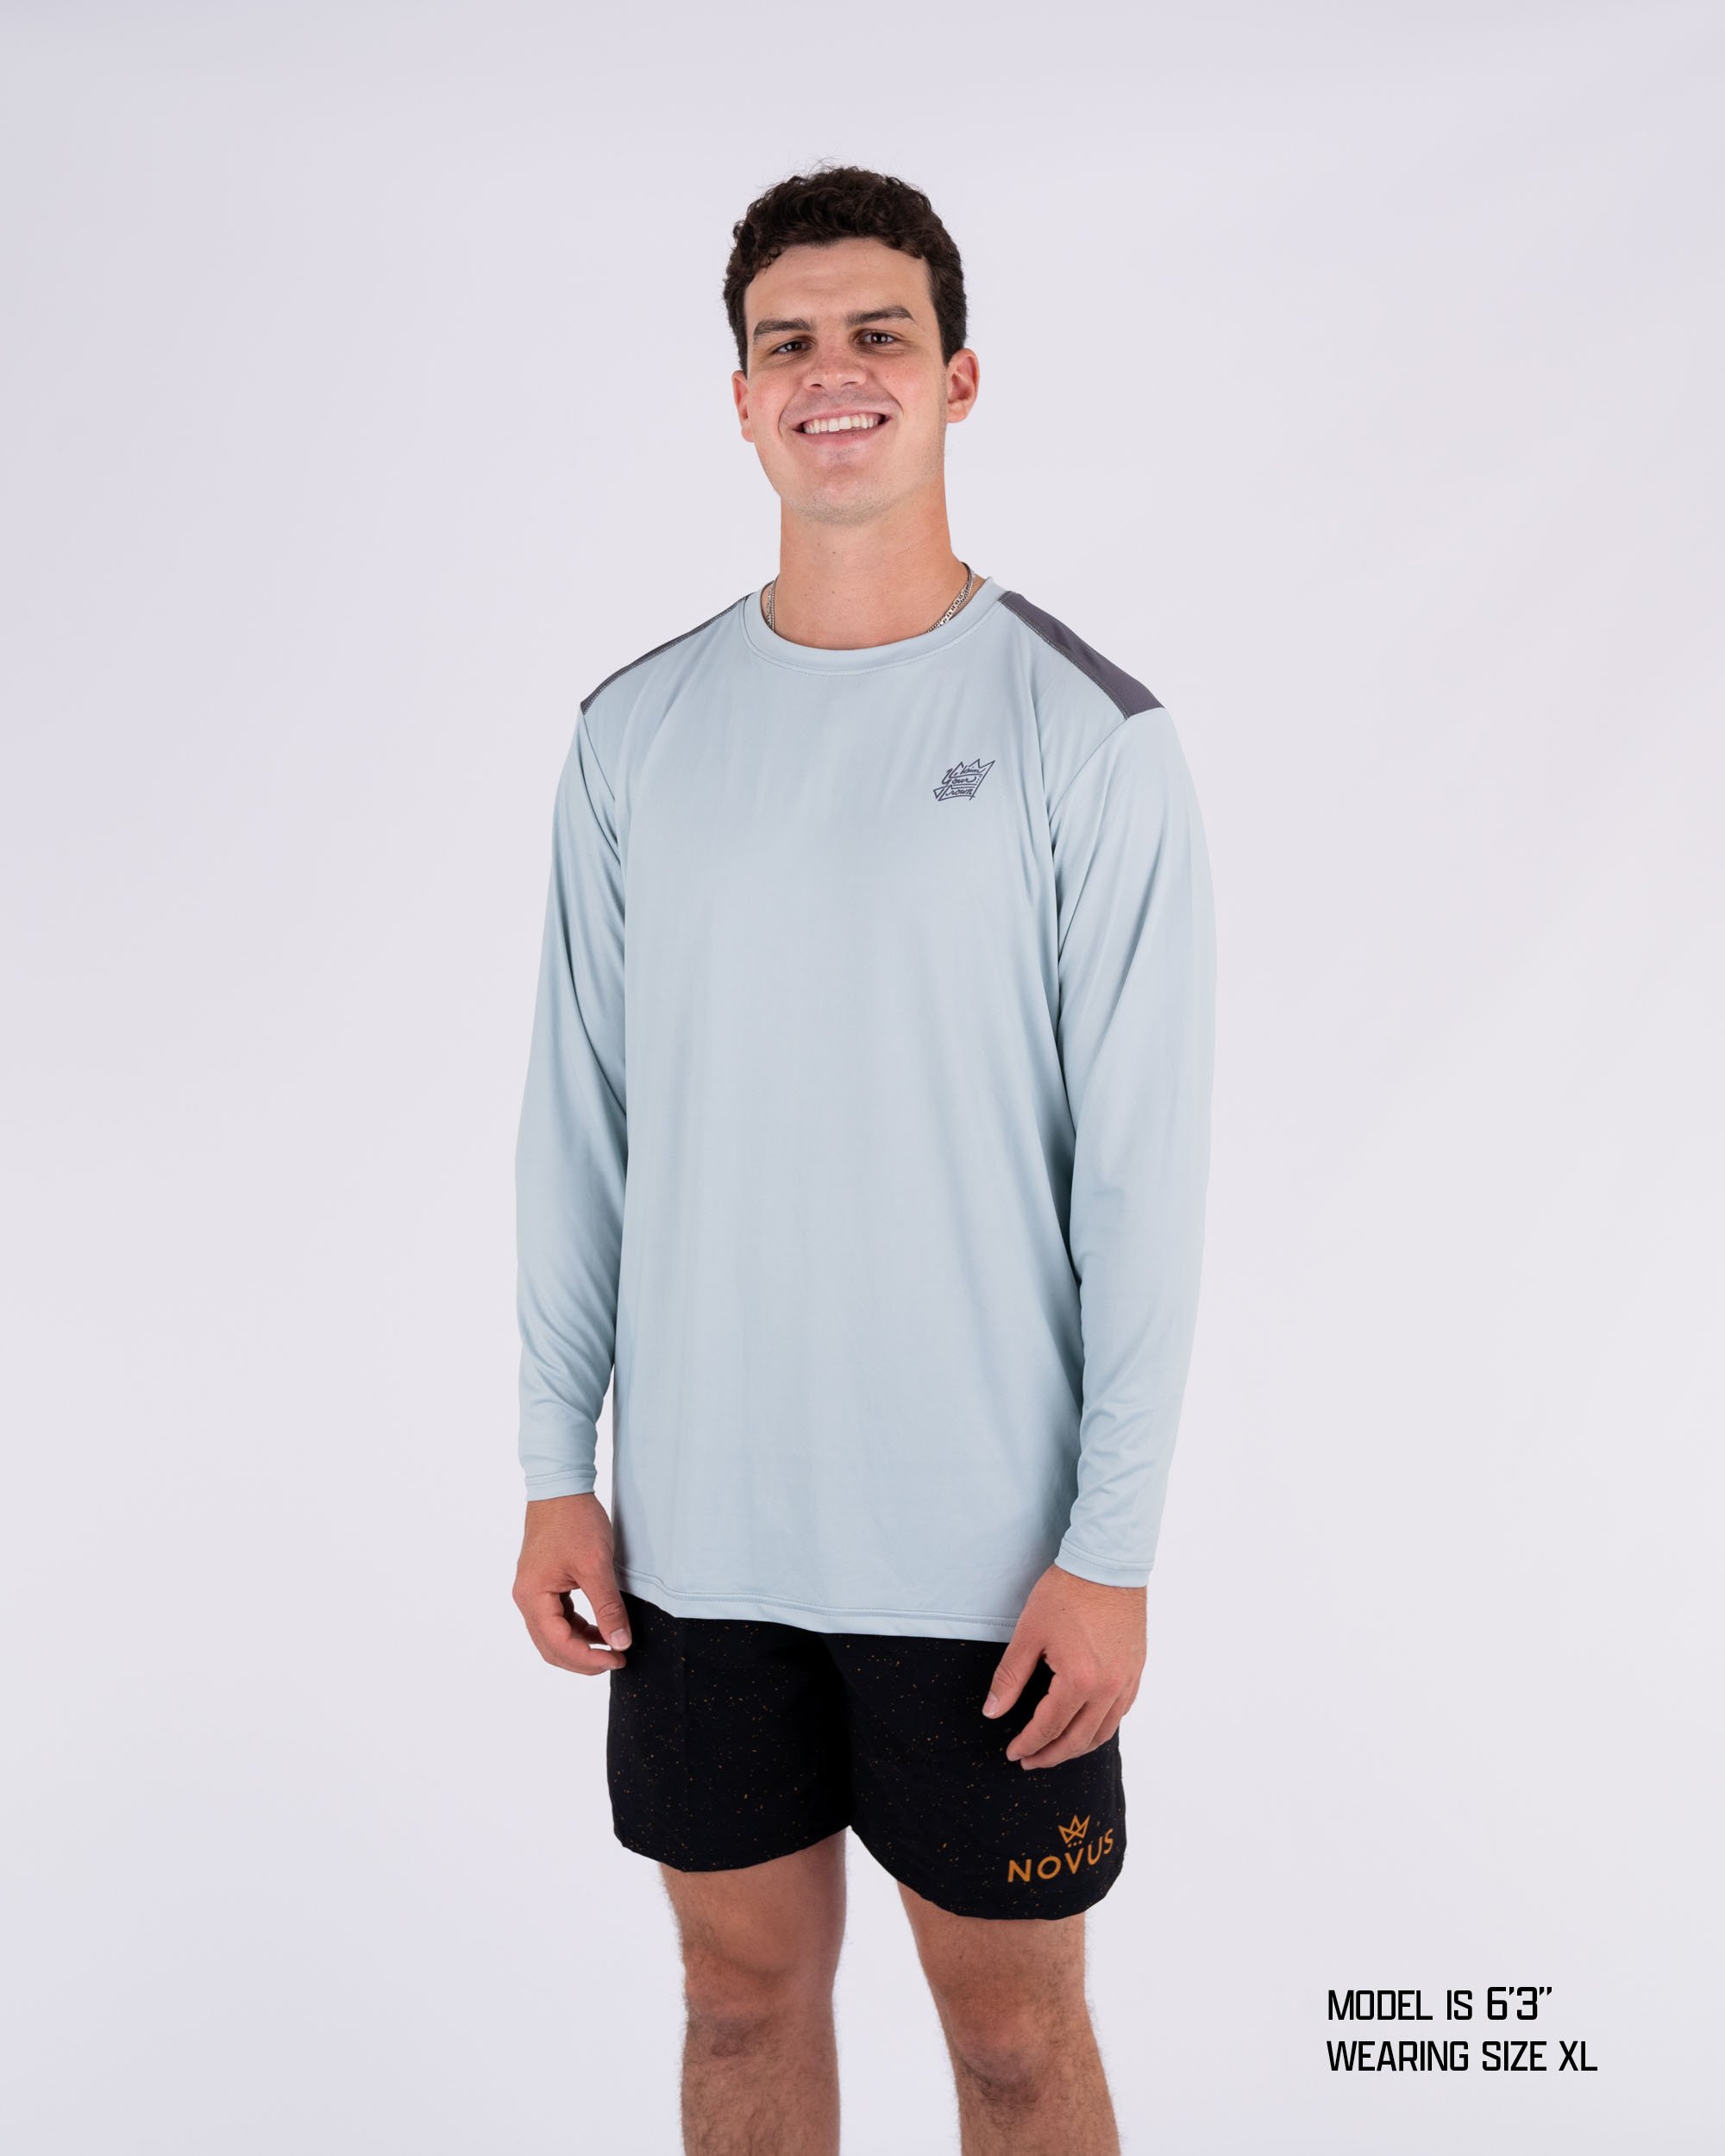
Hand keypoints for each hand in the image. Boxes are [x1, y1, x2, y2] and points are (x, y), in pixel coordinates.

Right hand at [513, 1493, 632, 1673]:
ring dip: (580, 1645)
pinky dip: (577, 1628)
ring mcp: (533, 1590)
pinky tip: (599, 1627)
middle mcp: (526, 1598)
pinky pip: (557, 1617)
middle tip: (615, 1660)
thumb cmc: (574, 1520)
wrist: (560, 1486)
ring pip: (553, 1634)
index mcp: (533, 1596)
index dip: (588, 1660)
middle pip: (550, 1646)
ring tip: (611, 1646)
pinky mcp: (542, 1583)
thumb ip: (608, 1607)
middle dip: (582, 1660)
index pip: (558, 1644)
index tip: (617, 1659)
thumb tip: (620, 1643)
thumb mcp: (596, 1565)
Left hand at [982, 1563, 1145, 1767]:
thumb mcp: (1028, 1634)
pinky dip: (1102, 1727)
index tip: (1013, 1754)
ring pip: (1104, 1732)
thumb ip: (1010, 1677)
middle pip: (1078, 1739)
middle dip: (1051, 1755)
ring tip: (1056, 1750)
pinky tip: (1087, 1726)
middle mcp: (1108, 1688)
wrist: (1108, 1563)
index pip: (1049, 1727)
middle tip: (1030, 1761)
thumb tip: (993, 1711)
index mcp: (1079, 1681)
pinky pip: (1121, 1712)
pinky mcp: (1137, 1669)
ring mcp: (1127, 1681)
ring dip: (1078, 1747)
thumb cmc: (1066, 1592)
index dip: (1028, 1744)